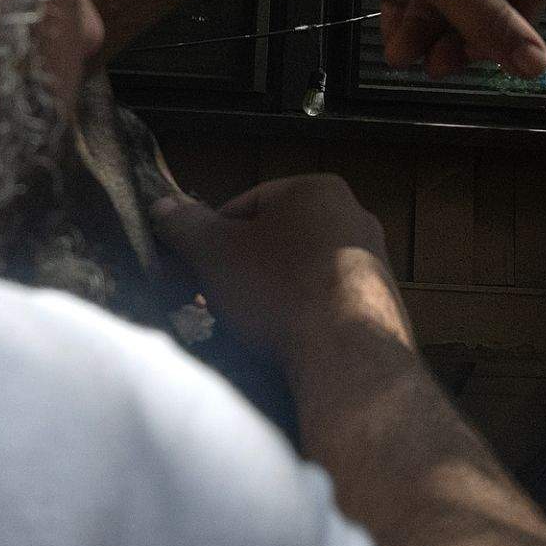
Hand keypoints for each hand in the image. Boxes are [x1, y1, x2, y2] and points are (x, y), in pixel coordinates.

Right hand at [152, 176, 411, 361]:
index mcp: (317, 190)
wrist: (348, 355)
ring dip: (269, 294)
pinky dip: (302, 315)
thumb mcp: (215, 253)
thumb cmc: (278, 290)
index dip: (211, 238)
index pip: (245, 204)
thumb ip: (186, 226)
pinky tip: (284, 341)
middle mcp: (354, 216)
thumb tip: (163, 207)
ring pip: (301, 272)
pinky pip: (327, 301)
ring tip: (245, 326)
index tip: (193, 270)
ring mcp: (374, 260)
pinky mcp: (382, 302)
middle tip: (213, 301)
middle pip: (276, 240)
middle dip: (241, 269)